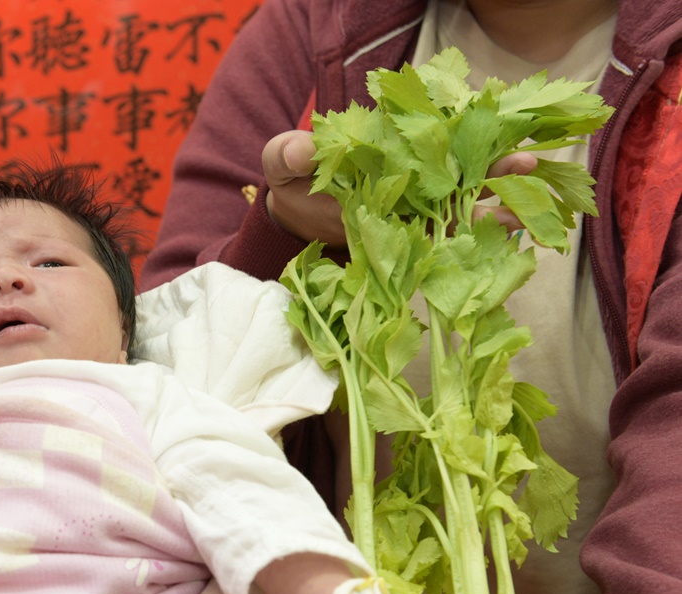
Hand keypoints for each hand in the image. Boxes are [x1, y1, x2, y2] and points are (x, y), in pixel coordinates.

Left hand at [262, 131, 538, 243]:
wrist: (293, 220)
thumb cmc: (295, 180)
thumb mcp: (285, 161)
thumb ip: (290, 152)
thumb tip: (301, 149)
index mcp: (389, 145)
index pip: (432, 133)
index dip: (464, 130)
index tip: (492, 127)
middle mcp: (413, 172)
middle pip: (461, 166)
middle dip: (495, 165)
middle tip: (528, 161)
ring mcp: (418, 206)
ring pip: (465, 203)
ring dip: (495, 205)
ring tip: (524, 212)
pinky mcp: (416, 238)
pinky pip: (449, 238)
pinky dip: (474, 241)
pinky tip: (501, 246)